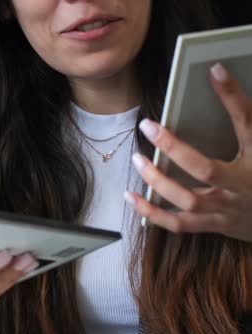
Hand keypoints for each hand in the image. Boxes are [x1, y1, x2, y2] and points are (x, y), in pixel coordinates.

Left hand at [126, 63, 251, 241]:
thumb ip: (246, 119)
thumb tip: (220, 76)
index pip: (247, 122)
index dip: (232, 96)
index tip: (214, 70)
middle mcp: (243, 186)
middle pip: (205, 169)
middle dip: (173, 147)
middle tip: (147, 126)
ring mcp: (227, 210)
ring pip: (187, 199)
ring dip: (157, 181)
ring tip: (137, 160)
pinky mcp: (215, 225)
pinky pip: (179, 224)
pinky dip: (152, 213)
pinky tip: (131, 196)